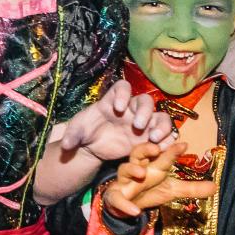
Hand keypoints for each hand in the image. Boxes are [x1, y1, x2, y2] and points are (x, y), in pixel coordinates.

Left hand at [50, 80, 172, 160]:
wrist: (95, 147)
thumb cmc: (87, 133)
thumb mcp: (77, 132)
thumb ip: (72, 136)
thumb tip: (66, 145)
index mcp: (113, 101)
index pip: (122, 87)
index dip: (123, 94)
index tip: (118, 108)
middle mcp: (131, 109)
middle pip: (145, 101)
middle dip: (144, 112)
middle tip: (137, 126)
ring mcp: (144, 123)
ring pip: (160, 117)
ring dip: (161, 126)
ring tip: (154, 139)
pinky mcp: (150, 138)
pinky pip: (165, 135)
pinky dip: (168, 140)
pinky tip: (164, 148)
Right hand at [102, 142, 217, 217]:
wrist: (128, 205)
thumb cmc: (149, 190)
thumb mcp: (172, 190)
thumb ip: (192, 188)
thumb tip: (216, 187)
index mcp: (153, 166)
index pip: (162, 155)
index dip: (171, 150)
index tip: (183, 144)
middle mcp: (138, 169)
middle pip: (138, 153)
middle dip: (145, 149)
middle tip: (155, 148)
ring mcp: (125, 181)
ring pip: (124, 169)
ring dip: (132, 169)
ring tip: (141, 173)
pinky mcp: (116, 196)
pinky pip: (117, 199)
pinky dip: (125, 205)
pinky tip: (134, 211)